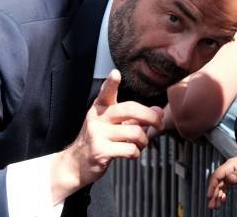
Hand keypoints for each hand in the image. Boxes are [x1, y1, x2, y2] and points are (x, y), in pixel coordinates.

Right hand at [51, 70, 163, 202]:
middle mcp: (97, 118)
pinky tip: (132, 153)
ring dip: (144, 140)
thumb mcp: (115, 124)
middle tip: (159, 124)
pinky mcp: (100, 151)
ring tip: (141, 143)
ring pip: (135, 132)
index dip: (111, 83)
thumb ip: (136, 116)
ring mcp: (97, 134)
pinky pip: (130, 149)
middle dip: (151, 117)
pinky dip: (136, 153)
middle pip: (130, 109)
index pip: (106, 92)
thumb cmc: (100, 139)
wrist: (76, 163)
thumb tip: (159, 112)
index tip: (115, 73)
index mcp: (100, 107)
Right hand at [207, 153, 236, 208]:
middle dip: (213, 193)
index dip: (212, 186)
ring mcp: (234, 172)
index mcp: (231, 164)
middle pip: (218, 181)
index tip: (209, 197)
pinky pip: (227, 185)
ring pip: (222, 184)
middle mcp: (230, 168)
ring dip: (218, 194)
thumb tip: (228, 177)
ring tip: (216, 205)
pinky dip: (224, 192)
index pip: (217, 175)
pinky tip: (223, 199)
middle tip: (211, 205)